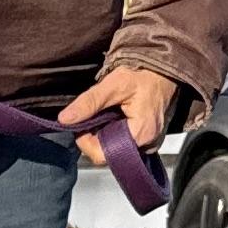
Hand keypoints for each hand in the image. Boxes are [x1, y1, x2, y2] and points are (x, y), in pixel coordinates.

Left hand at [57, 64, 175, 167]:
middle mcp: (147, 144)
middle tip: (93, 116)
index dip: (86, 142)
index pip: (103, 154)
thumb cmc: (142, 76)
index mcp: (141, 134)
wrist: (163, 73)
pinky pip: (123, 144)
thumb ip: (89, 102)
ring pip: (113, 149)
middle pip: (108, 153)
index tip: (81, 124)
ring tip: (105, 114)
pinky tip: (114, 118)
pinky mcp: (146, 141)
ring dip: (102, 134)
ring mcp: (148, 144)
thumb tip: (64, 119)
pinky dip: (112, 133)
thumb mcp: (113, 85)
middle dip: (94, 136)